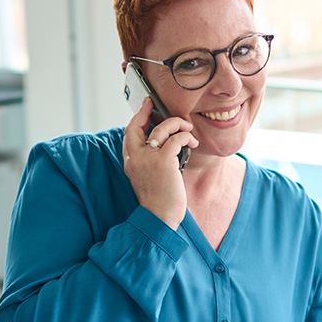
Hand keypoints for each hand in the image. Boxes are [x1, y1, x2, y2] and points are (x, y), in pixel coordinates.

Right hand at [123, 98, 196, 228]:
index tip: (145, 109)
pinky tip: (193, 143)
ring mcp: (148, 158)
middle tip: (156, 104)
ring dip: (177, 124)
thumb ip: (149, 162)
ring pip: (162, 128)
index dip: (137, 119)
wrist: (159, 217)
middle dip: (147, 111)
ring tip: (187, 130)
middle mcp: (135, 158)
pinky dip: (187, 137)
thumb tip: (163, 145)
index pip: (128, 134)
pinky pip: (177, 138)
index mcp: (130, 162)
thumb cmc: (158, 202)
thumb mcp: (147, 178)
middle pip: (136, 125)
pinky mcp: (164, 160)